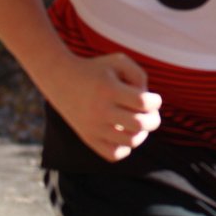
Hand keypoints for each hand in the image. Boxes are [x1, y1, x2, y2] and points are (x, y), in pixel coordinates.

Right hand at [47, 53, 161, 161]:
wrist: (60, 78)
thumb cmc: (96, 69)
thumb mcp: (119, 61)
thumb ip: (139, 76)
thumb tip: (148, 103)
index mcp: (109, 90)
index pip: (143, 103)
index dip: (155, 102)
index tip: (152, 98)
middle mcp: (100, 111)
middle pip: (139, 124)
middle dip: (153, 119)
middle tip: (150, 113)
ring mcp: (93, 128)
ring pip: (130, 141)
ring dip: (142, 133)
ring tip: (138, 122)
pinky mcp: (88, 138)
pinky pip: (114, 155)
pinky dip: (126, 148)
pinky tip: (125, 134)